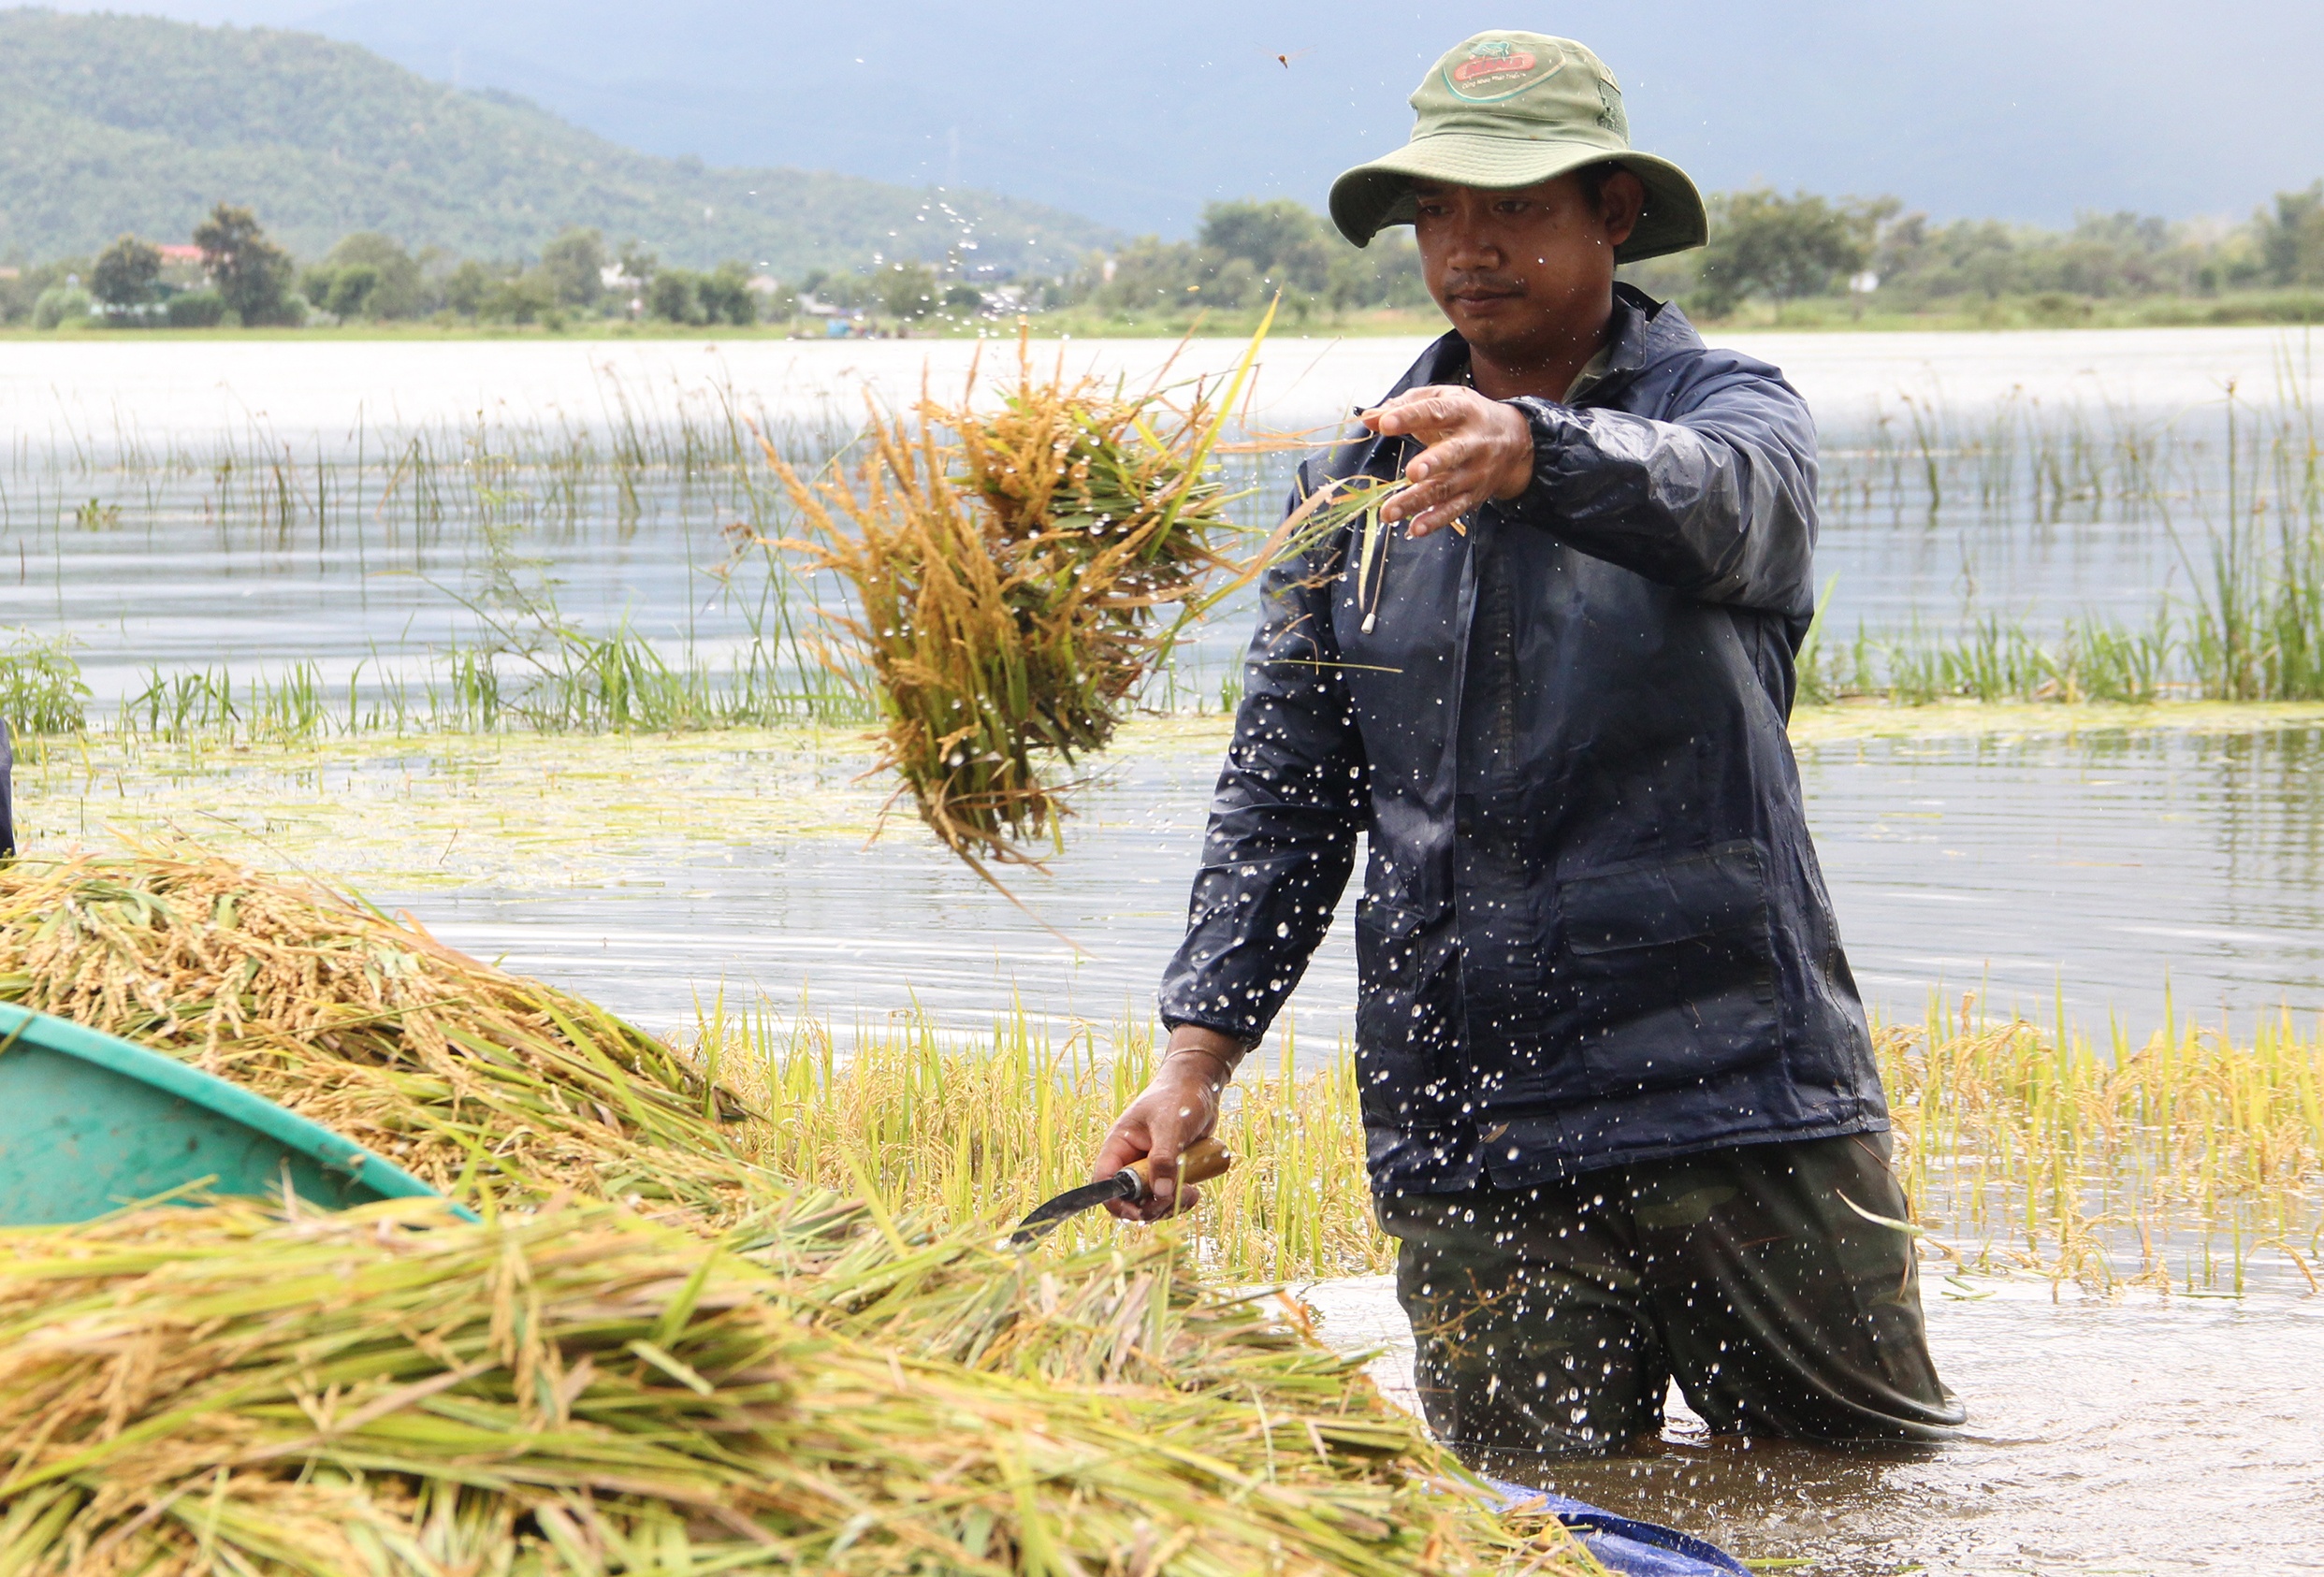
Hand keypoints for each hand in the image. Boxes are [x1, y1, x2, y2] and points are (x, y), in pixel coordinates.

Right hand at [1090, 1027, 1241, 1221]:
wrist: (1201, 1087)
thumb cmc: (1178, 1097)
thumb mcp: (1170, 1125)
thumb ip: (1164, 1158)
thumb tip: (1162, 1194)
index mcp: (1119, 1146)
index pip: (1104, 1182)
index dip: (1116, 1202)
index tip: (1139, 1212)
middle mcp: (1131, 1161)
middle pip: (1128, 1200)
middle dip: (1149, 1208)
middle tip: (1172, 1201)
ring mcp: (1151, 1168)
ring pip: (1150, 1202)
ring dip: (1169, 1206)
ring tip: (1192, 1193)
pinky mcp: (1169, 1172)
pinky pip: (1169, 1197)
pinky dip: (1181, 1200)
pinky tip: (1195, 1191)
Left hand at [1360, 386, 1535, 538]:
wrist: (1517, 440)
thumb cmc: (1466, 415)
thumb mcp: (1442, 400)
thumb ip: (1404, 406)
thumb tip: (1368, 418)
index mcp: (1462, 411)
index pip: (1435, 412)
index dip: (1410, 417)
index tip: (1384, 424)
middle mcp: (1472, 442)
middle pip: (1453, 453)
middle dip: (1433, 463)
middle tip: (1411, 472)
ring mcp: (1474, 471)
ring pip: (1446, 488)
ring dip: (1418, 500)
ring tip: (1389, 512)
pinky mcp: (1473, 495)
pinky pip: (1454, 509)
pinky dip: (1435, 520)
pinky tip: (1415, 528)